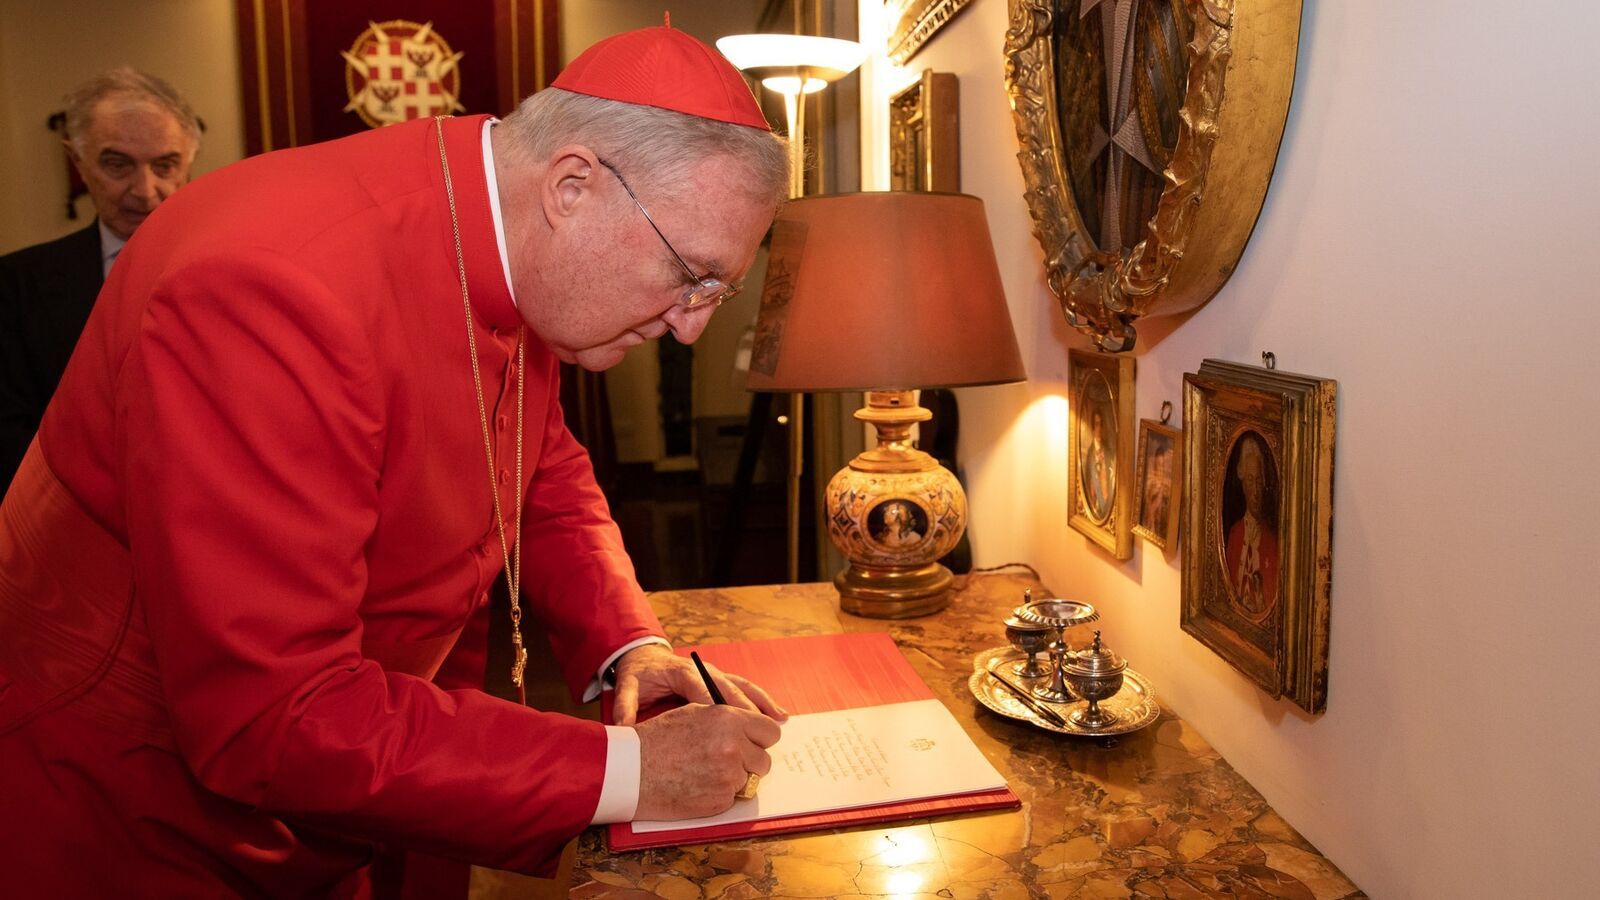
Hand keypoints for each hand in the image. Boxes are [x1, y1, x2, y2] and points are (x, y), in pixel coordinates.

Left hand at [610, 643, 787, 725]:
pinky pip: (746, 689)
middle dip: (746, 710)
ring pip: (744, 687)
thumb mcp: (627, 685)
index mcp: (682, 672)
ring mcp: (716, 673)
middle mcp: (704, 671)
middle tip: (761, 732)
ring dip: (762, 704)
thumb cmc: (639, 673)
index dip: (715, 709)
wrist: (643, 655)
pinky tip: (778, 715)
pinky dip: (763, 702)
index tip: (727, 729)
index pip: (702, 691)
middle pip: (729, 689)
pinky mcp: (721, 679)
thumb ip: (625, 704)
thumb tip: (622, 726)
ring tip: (779, 720)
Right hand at [634, 702, 781, 819]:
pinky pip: (733, 797)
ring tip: (707, 772)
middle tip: (728, 761)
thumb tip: (749, 726)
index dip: (761, 739)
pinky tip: (698, 785)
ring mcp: (728, 775)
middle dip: (750, 762)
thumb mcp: (694, 713)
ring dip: (735, 779)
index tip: (754, 744)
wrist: (632, 770)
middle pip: (765, 759)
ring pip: (750, 780)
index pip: (770, 731)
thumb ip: (727, 719)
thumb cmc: (658, 739)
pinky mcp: (720, 800)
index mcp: (728, 719)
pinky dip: (720, 794)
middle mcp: (733, 746)